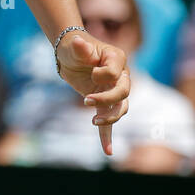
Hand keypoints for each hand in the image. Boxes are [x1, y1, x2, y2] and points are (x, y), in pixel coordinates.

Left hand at [55, 32, 129, 154]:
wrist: (70, 53)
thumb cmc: (75, 46)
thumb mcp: (75, 45)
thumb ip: (79, 47)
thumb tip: (78, 43)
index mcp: (116, 59)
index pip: (116, 73)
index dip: (104, 75)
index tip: (90, 72)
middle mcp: (121, 75)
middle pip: (123, 92)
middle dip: (106, 99)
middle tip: (85, 99)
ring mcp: (114, 90)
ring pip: (121, 108)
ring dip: (110, 118)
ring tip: (94, 122)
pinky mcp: (103, 102)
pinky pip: (109, 120)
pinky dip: (107, 136)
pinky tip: (108, 151)